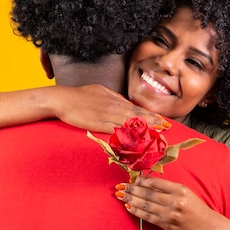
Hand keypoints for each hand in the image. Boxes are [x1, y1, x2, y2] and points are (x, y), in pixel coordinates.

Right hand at [52, 84, 167, 133]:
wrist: (62, 99)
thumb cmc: (78, 95)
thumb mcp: (99, 91)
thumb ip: (114, 97)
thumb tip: (125, 103)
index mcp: (115, 99)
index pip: (137, 108)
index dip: (151, 115)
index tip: (163, 120)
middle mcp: (114, 106)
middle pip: (138, 115)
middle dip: (154, 122)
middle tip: (167, 128)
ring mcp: (107, 115)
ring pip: (131, 123)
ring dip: (146, 129)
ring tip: (158, 134)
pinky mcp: (99, 124)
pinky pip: (117, 130)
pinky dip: (128, 134)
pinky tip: (137, 139)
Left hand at [114, 176, 216, 229]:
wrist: (207, 225)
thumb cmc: (193, 205)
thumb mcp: (184, 191)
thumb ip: (167, 187)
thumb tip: (144, 182)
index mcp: (180, 190)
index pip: (156, 183)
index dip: (142, 181)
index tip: (133, 179)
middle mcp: (175, 201)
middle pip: (148, 194)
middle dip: (132, 189)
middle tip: (120, 186)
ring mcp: (171, 215)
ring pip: (146, 205)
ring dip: (131, 199)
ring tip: (120, 195)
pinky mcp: (168, 225)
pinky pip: (148, 217)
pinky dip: (136, 211)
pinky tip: (128, 206)